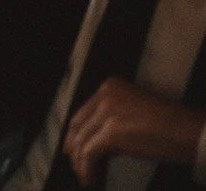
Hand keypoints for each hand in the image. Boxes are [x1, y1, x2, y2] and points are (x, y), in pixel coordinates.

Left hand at [64, 77, 204, 185]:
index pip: (83, 111)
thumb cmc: (173, 125)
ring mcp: (107, 112)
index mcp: (110, 87)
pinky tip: (90, 177)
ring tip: (84, 174)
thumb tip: (99, 142)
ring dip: (80, 161)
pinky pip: (89, 153)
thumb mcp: (135, 114)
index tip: (72, 143)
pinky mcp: (112, 132)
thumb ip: (113, 122)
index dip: (76, 131)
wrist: (190, 131)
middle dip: (73, 146)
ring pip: (81, 140)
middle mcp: (105, 95)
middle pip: (78, 124)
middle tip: (74, 161)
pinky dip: (86, 167)